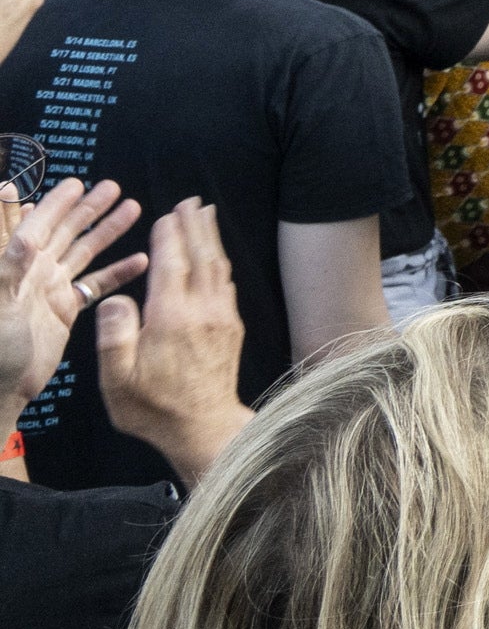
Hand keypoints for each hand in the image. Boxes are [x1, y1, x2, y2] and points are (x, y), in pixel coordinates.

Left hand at [0, 179, 145, 424]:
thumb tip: (25, 223)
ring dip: (107, 231)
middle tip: (113, 187)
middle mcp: (32, 272)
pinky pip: (95, 285)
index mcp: (14, 264)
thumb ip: (11, 262)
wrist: (1, 389)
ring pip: (83, 252)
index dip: (54, 204)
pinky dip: (117, 272)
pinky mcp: (65, 310)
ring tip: (134, 209)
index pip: (35, 225)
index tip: (75, 183)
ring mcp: (50, 290)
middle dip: (87, 209)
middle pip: (63, 232)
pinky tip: (140, 261)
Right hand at [94, 198, 250, 477]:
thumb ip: (115, 336)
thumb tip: (117, 298)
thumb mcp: (118, 379)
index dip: (170, 237)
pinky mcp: (232, 327)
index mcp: (171, 319)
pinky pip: (226, 284)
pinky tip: (216, 256)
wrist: (204, 428)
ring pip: (218, 267)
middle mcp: (202, 311)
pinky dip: (220, 262)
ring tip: (207, 214)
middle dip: (196, 226)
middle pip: (201, 258)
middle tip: (192, 201)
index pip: (172, 266)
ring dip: (212, 239)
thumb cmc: (153, 407)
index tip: (168, 214)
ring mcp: (222, 318)